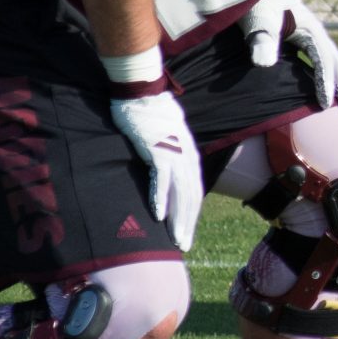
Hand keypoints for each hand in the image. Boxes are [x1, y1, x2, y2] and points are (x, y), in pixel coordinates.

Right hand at [110, 89, 202, 249]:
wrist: (143, 92)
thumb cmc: (152, 115)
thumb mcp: (168, 138)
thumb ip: (170, 155)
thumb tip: (166, 172)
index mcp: (190, 156)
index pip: (194, 192)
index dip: (191, 214)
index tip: (186, 232)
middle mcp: (187, 158)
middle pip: (191, 197)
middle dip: (188, 224)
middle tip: (184, 246)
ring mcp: (174, 155)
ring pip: (180, 193)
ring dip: (178, 218)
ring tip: (176, 239)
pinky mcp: (158, 151)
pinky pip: (160, 179)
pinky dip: (160, 198)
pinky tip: (158, 216)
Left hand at [242, 0, 337, 110]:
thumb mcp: (257, 18)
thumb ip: (262, 38)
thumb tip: (264, 64)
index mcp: (309, 28)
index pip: (324, 59)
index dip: (326, 82)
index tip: (326, 104)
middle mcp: (313, 31)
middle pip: (335, 60)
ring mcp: (306, 33)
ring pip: (328, 60)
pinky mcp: (296, 36)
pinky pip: (317, 58)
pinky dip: (323, 73)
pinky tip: (321, 85)